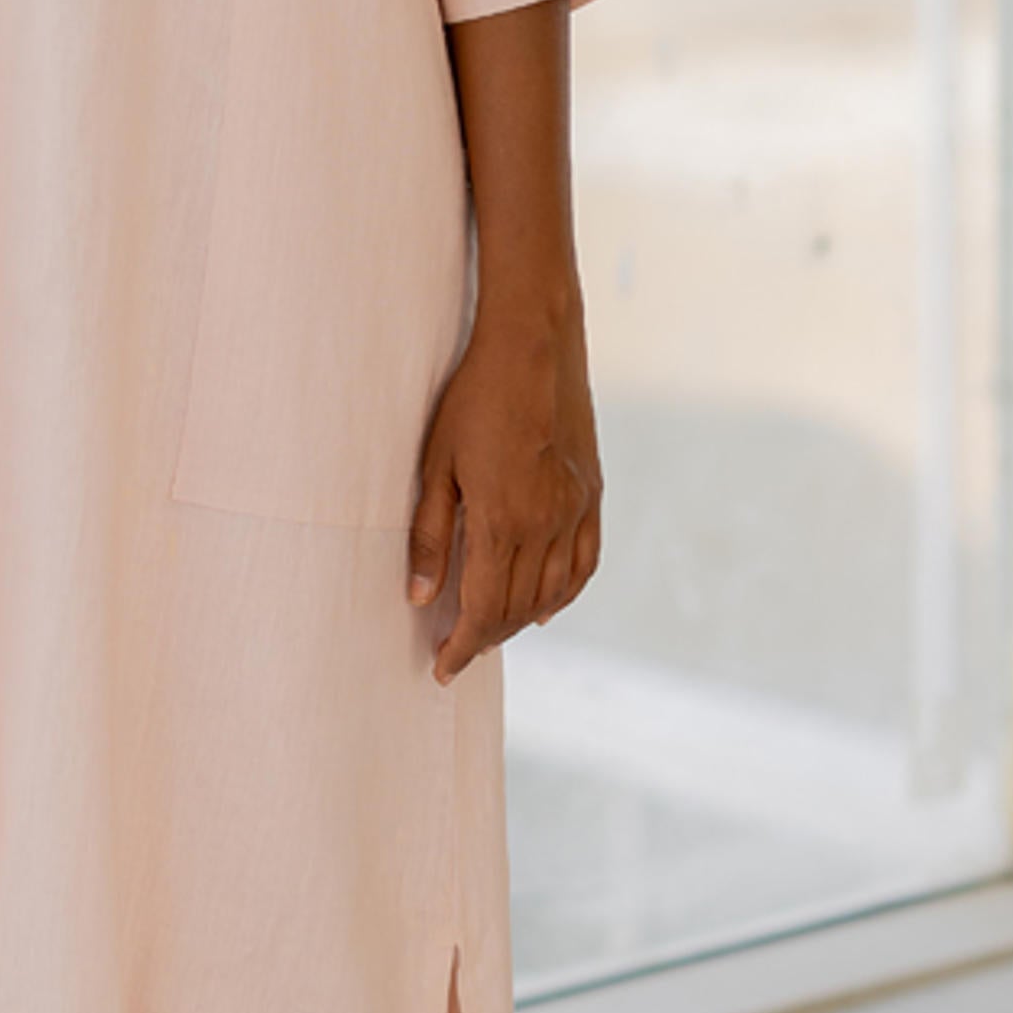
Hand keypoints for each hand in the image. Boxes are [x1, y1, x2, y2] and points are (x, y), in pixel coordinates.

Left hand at [408, 287, 601, 679]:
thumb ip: (429, 535)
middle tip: (457, 650)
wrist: (534, 345)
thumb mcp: (435, 464)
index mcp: (503, 521)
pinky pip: (585, 564)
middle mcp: (546, 524)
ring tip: (491, 631)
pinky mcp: (593, 495)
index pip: (484, 610)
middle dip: (485, 638)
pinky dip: (566, 595)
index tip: (442, 668)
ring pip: (553, 593)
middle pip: (518, 609)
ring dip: (521, 621)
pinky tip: (547, 608)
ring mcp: (575, 510)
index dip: (462, 646)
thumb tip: (420, 597)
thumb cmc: (474, 399)